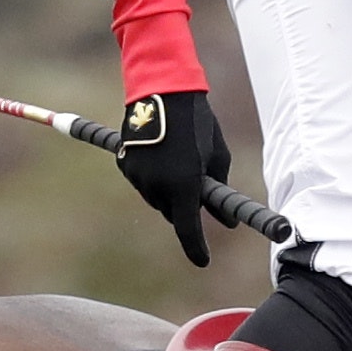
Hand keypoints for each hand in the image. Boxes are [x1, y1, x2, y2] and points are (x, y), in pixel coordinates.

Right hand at [116, 91, 228, 266]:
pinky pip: (142, 182)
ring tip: (180, 164)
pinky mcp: (125, 164)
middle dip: (185, 209)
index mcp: (183, 185)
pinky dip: (154, 178)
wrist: (161, 89)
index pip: (188, 230)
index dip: (196, 249)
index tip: (204, 261)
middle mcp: (156, 186)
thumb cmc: (197, 122)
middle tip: (198, 193)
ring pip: (156, 198)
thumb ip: (220, 189)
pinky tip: (162, 156)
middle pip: (172, 214)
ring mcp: (137, 176)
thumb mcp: (217, 155)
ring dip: (169, 192)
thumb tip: (227, 219)